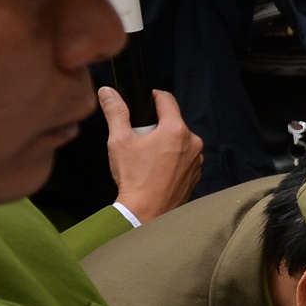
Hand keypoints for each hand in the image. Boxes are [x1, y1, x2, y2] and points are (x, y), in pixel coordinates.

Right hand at [101, 87, 202, 223]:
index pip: (166, 99)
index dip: (152, 97)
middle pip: (172, 122)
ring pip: (179, 141)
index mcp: (176, 130)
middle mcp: (192, 142)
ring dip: (164, 143)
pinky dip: (171, 159)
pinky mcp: (196, 174)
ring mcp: (197, 160)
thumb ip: (115, 112)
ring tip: (146, 158)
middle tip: (138, 139)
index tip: (143, 102)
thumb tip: (108, 93)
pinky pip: (184, 158)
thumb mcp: (119, 140)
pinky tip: (156, 170)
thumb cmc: (134, 178)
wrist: (146, 213)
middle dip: (155, 126)